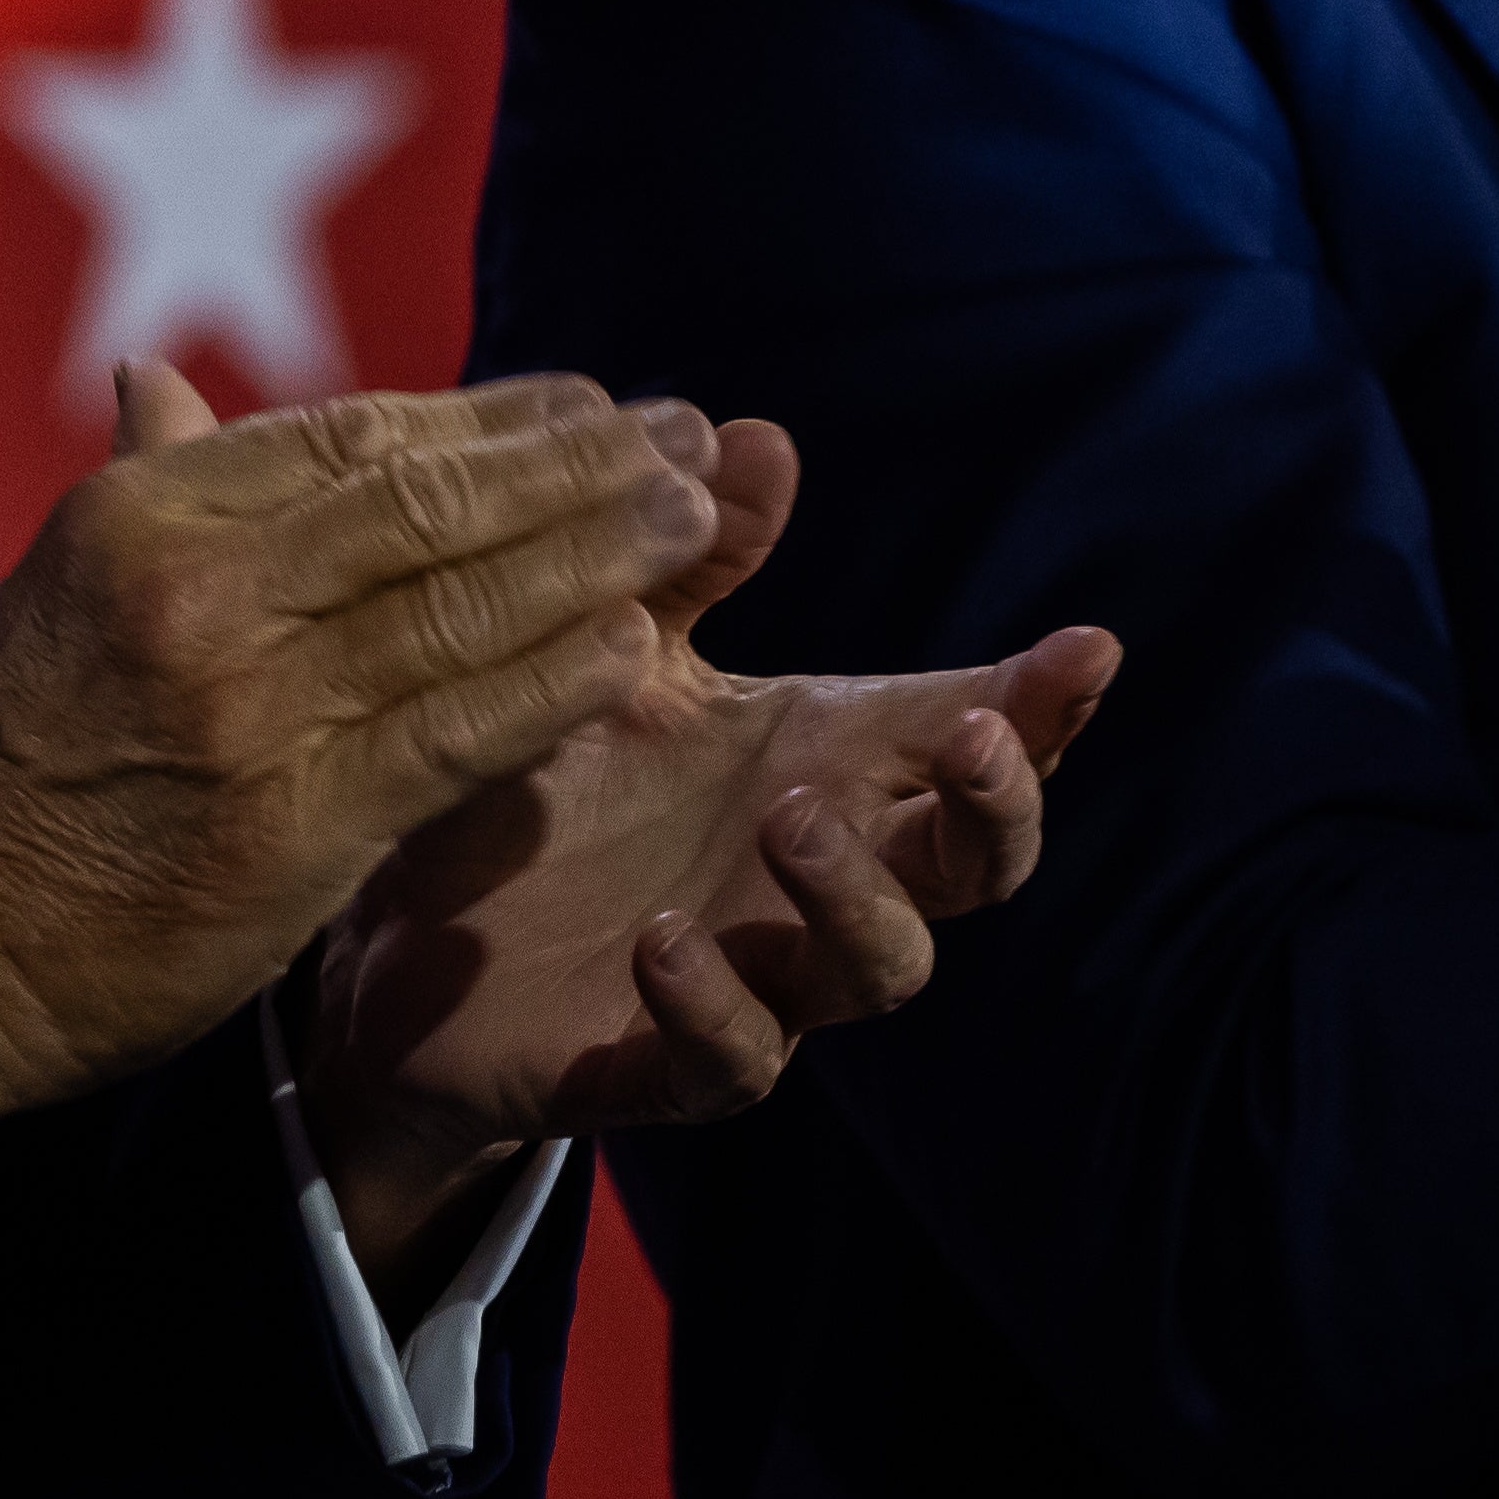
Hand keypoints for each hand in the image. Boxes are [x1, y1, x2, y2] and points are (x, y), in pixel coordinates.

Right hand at [0, 366, 715, 1170]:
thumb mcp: (57, 586)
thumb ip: (148, 483)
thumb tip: (157, 372)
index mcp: (147, 512)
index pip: (356, 436)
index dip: (492, 416)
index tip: (589, 403)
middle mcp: (202, 587)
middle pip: (429, 501)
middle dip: (575, 464)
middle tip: (685, 437)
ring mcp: (251, 704)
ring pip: (462, 603)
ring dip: (598, 552)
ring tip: (696, 511)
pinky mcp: (293, 823)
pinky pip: (457, 732)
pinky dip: (552, 680)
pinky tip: (632, 643)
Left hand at [293, 412, 1122, 1261]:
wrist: (405, 940)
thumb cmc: (556, 783)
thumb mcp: (619, 654)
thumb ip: (692, 562)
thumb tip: (756, 435)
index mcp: (823, 763)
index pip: (970, 734)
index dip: (1046, 703)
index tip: (1092, 645)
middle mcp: (814, 877)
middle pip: (971, 865)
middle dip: (997, 806)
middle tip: (976, 736)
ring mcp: (755, 977)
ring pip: (880, 967)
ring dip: (858, 895)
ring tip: (791, 818)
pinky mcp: (658, 1063)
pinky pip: (733, 1062)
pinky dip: (718, 1009)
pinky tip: (666, 940)